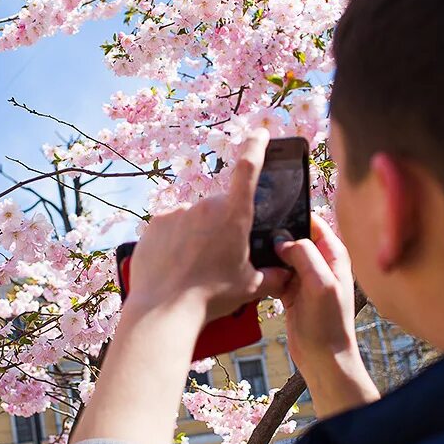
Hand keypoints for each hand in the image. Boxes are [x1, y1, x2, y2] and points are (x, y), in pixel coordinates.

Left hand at [128, 129, 290, 321]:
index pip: (248, 169)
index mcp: (233, 215)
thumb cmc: (210, 297)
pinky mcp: (154, 224)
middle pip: (219, 208)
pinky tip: (176, 266)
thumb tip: (288, 273)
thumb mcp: (250, 287)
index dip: (256, 147)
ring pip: (194, 219)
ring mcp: (176, 213)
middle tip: (219, 257)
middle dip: (222, 226)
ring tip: (194, 268)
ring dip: (197, 236)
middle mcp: (204, 207)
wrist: (164, 309)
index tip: (260, 134)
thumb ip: (274, 276)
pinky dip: (175, 242)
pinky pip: (171, 228)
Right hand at [275, 214, 379, 416]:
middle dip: (277, 237)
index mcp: (334, 255)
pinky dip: (266, 274)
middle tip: (256, 234)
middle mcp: (321, 263)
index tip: (273, 213)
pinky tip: (255, 274)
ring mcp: (305, 278)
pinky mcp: (291, 292)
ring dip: (269, 257)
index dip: (294, 216)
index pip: (313, 223)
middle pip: (294, 237)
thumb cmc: (329, 324)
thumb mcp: (320, 284)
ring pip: (282, 256)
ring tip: (252, 254)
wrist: (323, 358)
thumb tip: (283, 239)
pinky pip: (275, 274)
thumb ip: (304, 255)